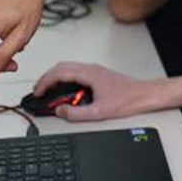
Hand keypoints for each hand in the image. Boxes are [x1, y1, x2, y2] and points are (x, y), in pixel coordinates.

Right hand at [33, 62, 165, 121]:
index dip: (45, 82)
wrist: (143, 95)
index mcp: (89, 74)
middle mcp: (90, 69)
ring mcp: (94, 70)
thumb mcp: (98, 112)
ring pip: (68, 68)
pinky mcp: (97, 75)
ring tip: (48, 91)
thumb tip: (60, 111)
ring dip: (55, 77)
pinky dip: (64, 78)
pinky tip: (64, 90)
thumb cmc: (127, 100)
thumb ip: (76, 113)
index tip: (37, 92)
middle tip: (38, 91)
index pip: (60, 73)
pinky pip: (75, 71)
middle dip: (46, 78)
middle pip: (61, 67)